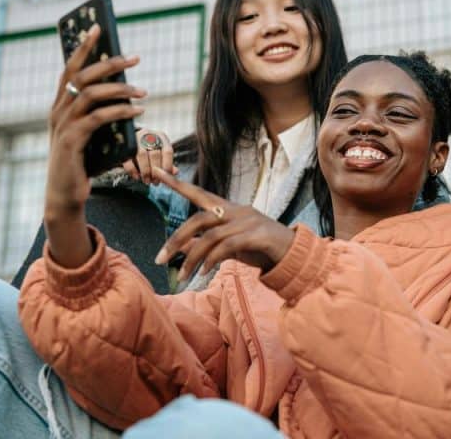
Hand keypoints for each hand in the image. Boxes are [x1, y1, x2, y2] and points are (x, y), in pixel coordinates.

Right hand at [45, 25, 145, 267]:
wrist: (65, 194)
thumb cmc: (82, 161)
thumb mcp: (91, 132)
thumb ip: (101, 112)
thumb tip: (127, 93)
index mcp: (60, 105)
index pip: (70, 68)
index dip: (82, 47)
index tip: (98, 28)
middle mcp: (58, 111)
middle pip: (82, 76)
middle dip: (109, 63)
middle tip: (135, 58)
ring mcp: (63, 125)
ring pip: (91, 94)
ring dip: (120, 88)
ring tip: (143, 89)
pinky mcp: (72, 141)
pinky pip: (98, 118)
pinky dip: (120, 111)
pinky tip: (138, 109)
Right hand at [123, 128, 177, 183]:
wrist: (133, 138)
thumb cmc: (151, 146)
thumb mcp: (161, 151)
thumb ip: (168, 162)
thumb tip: (175, 172)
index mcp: (161, 137)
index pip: (167, 151)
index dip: (167, 166)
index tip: (165, 177)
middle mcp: (149, 136)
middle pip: (154, 154)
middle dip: (155, 171)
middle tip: (155, 181)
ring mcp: (136, 139)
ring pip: (142, 155)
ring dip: (145, 171)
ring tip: (147, 180)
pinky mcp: (125, 146)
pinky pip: (128, 158)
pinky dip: (132, 170)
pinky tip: (137, 176)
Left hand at [151, 168, 294, 280]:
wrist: (293, 254)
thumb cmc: (260, 248)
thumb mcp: (230, 245)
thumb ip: (207, 244)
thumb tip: (183, 246)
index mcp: (228, 209)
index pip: (199, 193)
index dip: (178, 183)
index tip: (157, 172)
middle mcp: (236, 211)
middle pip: (198, 219)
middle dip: (176, 239)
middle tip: (159, 259)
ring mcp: (247, 222)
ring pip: (210, 237)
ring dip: (192, 259)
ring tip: (183, 276)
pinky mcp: (256, 235)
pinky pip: (227, 247)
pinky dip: (212, 261)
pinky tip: (204, 273)